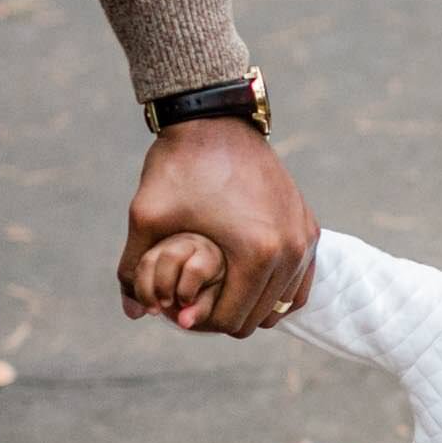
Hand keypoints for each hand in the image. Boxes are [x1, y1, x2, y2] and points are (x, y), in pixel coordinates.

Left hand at [120, 115, 318, 337]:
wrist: (215, 120)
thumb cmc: (178, 167)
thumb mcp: (145, 218)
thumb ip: (133, 270)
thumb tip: (132, 314)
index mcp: (256, 254)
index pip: (232, 320)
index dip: (198, 322)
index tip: (176, 309)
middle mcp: (290, 251)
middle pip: (257, 317)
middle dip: (223, 316)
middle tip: (193, 302)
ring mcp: (304, 239)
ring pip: (280, 304)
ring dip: (248, 305)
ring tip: (216, 290)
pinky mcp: (309, 227)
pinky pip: (298, 281)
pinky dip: (274, 290)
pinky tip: (245, 281)